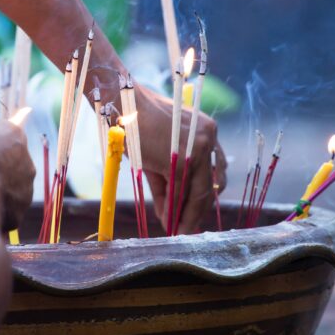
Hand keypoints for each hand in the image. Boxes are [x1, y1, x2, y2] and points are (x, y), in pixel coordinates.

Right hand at [133, 84, 227, 233]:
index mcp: (206, 132)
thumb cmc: (137, 125)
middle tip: (188, 227)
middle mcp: (208, 139)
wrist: (123, 105)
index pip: (212, 173)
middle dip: (197, 210)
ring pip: (198, 191)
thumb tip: (170, 214)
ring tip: (178, 229)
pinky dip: (173, 208)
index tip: (195, 215)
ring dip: (187, 213)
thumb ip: (169, 181)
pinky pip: (180, 190)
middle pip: (209, 185)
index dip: (203, 197)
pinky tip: (167, 220)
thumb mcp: (159, 152)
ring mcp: (199, 148)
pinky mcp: (185, 159)